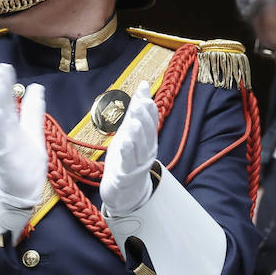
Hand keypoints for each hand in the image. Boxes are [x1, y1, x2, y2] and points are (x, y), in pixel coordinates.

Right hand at [0, 63, 45, 208]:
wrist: (22, 190)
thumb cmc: (25, 161)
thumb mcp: (33, 129)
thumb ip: (33, 109)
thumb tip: (36, 87)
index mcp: (9, 125)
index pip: (7, 101)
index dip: (4, 85)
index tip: (3, 67)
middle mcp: (3, 132)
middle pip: (0, 107)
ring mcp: (2, 144)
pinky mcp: (5, 156)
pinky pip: (1, 139)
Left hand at [100, 83, 159, 216]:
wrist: (122, 190)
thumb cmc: (127, 157)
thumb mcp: (130, 130)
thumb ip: (136, 109)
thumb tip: (144, 84)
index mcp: (149, 139)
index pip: (153, 122)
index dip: (149, 110)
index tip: (144, 97)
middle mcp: (147, 150)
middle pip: (148, 134)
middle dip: (144, 119)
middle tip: (140, 105)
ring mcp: (138, 164)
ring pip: (140, 148)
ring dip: (138, 135)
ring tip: (134, 122)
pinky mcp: (126, 175)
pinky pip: (128, 163)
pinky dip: (127, 152)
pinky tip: (124, 142)